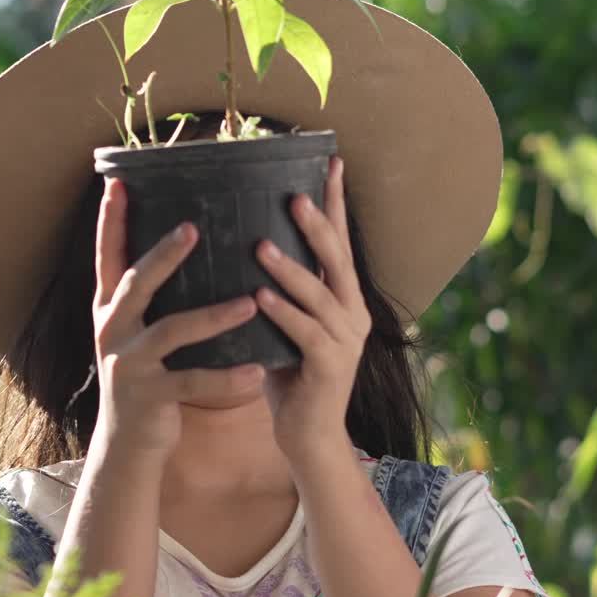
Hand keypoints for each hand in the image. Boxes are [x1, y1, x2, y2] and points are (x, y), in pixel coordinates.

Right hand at [92, 178, 265, 460]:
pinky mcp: (150, 397)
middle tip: (194, 227)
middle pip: (137, 284)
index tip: (119, 182)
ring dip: (213, 317)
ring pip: (172, 332)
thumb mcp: (138, 333)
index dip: (111, 221)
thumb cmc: (146, 377)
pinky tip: (258, 372)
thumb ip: (150, 297)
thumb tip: (181, 240)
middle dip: (164, 255)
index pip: (108, 256)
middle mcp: (113, 331)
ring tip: (250, 302)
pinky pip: (193, 383)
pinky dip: (226, 379)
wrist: (129, 443)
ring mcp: (129, 365)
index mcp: (111, 310)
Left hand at [254, 157, 369, 456]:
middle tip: (292, 196)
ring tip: (261, 246)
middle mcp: (352, 312)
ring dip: (291, 269)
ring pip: (320, 295)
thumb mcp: (285, 322)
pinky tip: (260, 297)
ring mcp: (345, 340)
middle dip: (317, 224)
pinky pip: (305, 333)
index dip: (335, 201)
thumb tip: (244, 238)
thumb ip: (278, 287)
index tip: (330, 161)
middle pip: (338, 258)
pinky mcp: (331, 367)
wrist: (308, 435)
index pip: (340, 240)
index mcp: (344, 296)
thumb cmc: (288, 372)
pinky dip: (283, 313)